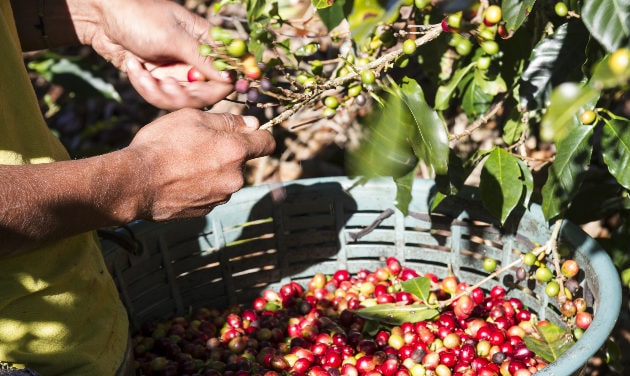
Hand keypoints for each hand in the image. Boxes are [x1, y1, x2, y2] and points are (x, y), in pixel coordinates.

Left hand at [84, 0, 233, 108]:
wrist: (100, 16)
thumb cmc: (139, 16)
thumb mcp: (173, 37)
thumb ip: (203, 59)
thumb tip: (231, 78)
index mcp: (205, 43)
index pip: (226, 73)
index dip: (220, 86)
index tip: (203, 91)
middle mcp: (194, 60)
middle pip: (204, 93)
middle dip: (182, 93)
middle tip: (164, 84)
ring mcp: (176, 71)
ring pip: (180, 99)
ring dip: (157, 90)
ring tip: (138, 70)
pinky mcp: (158, 80)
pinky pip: (159, 97)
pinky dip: (144, 86)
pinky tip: (131, 66)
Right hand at [124, 109, 275, 220]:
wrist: (135, 182)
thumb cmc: (162, 144)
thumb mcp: (193, 118)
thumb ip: (228, 121)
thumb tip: (252, 123)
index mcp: (236, 151)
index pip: (267, 142)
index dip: (259, 134)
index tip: (247, 131)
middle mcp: (235, 178)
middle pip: (243, 160)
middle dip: (228, 151)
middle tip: (198, 143)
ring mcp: (221, 196)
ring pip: (226, 177)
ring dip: (213, 168)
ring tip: (183, 161)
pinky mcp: (206, 210)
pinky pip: (211, 192)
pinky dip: (201, 184)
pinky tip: (179, 178)